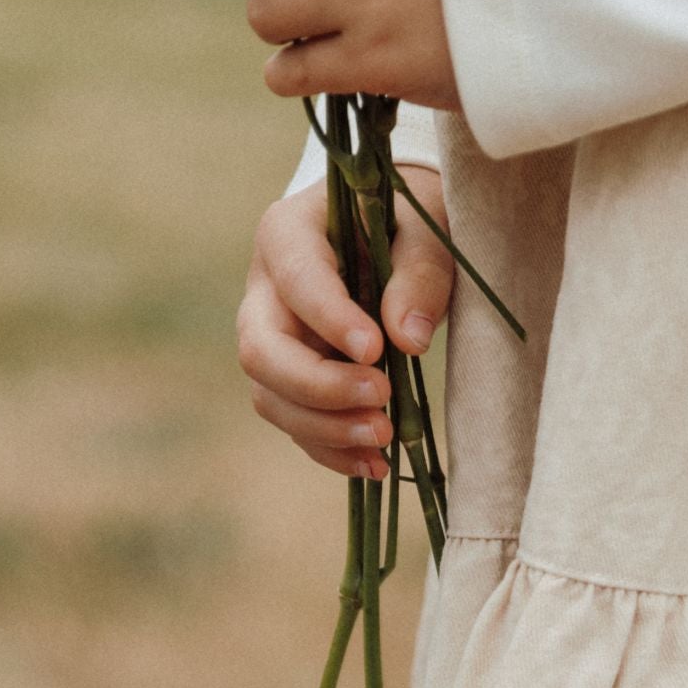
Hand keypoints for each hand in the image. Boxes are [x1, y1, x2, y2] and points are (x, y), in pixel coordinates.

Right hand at [236, 169, 455, 479]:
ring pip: (270, 395)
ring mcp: (273, 339)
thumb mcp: (426, 231)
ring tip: (383, 436)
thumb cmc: (409, 223)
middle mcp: (265, 289)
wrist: (397, 237)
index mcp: (289, 233)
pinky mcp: (291, 380)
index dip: (329, 319)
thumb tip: (409, 338)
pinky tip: (375, 464)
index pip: (295, 279)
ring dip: (324, 427)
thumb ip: (420, 275)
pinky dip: (332, 450)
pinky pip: (295, 424)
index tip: (376, 350)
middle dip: (317, 385)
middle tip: (380, 396)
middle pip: (261, 349)